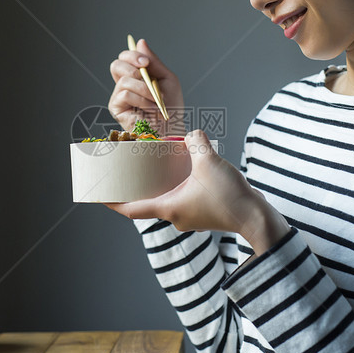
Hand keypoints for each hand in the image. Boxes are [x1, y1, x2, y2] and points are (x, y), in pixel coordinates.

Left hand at [106, 130, 288, 254]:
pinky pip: (181, 200)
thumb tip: (191, 134)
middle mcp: (175, 216)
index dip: (111, 202)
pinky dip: (175, 188)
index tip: (96, 196)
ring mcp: (189, 217)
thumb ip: (196, 142)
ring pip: (165, 202)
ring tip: (151, 170)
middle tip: (123, 175)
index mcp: (169, 208)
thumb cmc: (231, 197)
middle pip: (145, 204)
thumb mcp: (209, 162)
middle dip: (133, 191)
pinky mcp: (202, 213)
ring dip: (156, 188)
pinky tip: (183, 173)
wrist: (256, 218)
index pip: (131, 209)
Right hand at [108, 38, 183, 134]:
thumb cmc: (171, 106)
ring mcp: (119, 96)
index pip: (125, 58)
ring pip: (124, 80)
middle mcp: (125, 84)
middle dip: (133, 65)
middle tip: (146, 72)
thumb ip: (154, 61)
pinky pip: (124, 94)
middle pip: (117, 64)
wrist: (172, 128)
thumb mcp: (167, 78)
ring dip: (144, 88)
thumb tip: (139, 42)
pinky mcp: (117, 108)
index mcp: (136, 75)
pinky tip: (150, 108)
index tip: (146, 62)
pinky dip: (141, 99)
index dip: (132, 55)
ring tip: (156, 99)